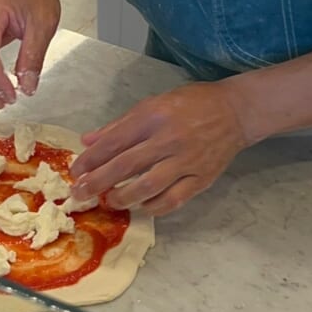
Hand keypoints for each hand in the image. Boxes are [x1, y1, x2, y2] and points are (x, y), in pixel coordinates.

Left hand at [69, 83, 249, 215]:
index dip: (90, 160)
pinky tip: (141, 207)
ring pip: (147, 187)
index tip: (75, 172)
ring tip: (109, 201)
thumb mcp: (152, 104)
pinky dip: (154, 207)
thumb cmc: (190, 104)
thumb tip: (88, 141)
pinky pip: (173, 200)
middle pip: (125, 166)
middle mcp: (168, 138)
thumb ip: (119, 125)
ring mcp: (186, 161)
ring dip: (123, 198)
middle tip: (79, 194)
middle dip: (97, 183)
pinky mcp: (201, 179)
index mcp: (153, 116)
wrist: (235, 111)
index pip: (113, 142)